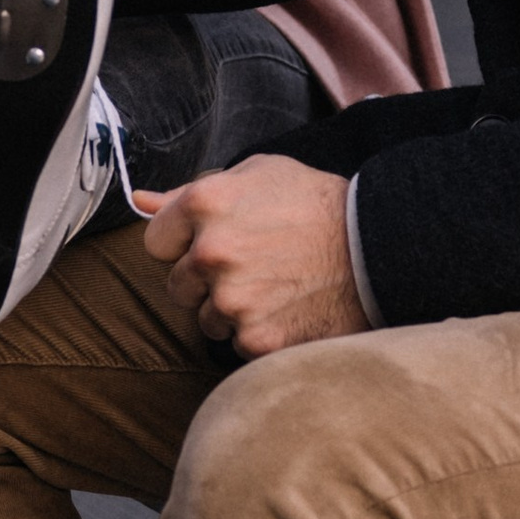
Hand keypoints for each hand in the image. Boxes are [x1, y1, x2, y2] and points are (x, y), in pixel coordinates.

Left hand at [136, 157, 366, 357]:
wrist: (378, 249)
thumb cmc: (316, 205)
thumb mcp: (258, 174)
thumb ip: (191, 190)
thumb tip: (141, 201)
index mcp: (206, 204)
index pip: (155, 241)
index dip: (184, 243)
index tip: (215, 243)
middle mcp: (211, 252)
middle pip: (177, 285)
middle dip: (207, 280)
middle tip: (254, 266)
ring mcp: (232, 299)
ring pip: (206, 319)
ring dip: (231, 310)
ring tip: (275, 288)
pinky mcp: (255, 338)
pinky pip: (236, 344)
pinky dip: (258, 333)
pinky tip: (288, 310)